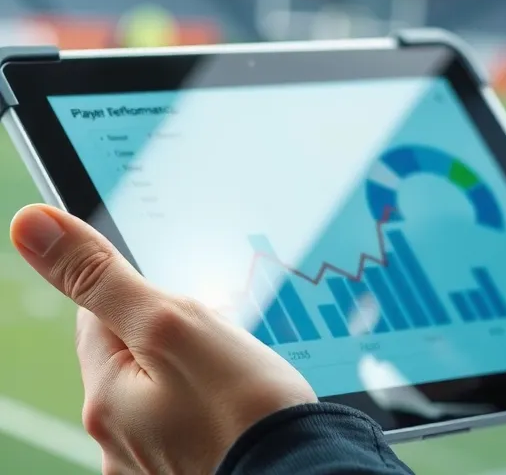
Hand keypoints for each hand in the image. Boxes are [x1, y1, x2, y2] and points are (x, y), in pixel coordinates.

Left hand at [10, 204, 316, 473]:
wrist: (303, 472)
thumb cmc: (244, 406)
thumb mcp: (169, 324)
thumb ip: (102, 278)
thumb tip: (32, 225)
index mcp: (105, 397)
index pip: (98, 314)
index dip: (147, 296)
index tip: (188, 305)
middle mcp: (117, 437)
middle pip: (133, 354)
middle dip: (173, 335)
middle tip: (222, 342)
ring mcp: (153, 460)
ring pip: (165, 388)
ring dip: (195, 371)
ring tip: (239, 376)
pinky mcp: (188, 468)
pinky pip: (189, 420)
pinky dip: (212, 405)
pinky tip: (243, 405)